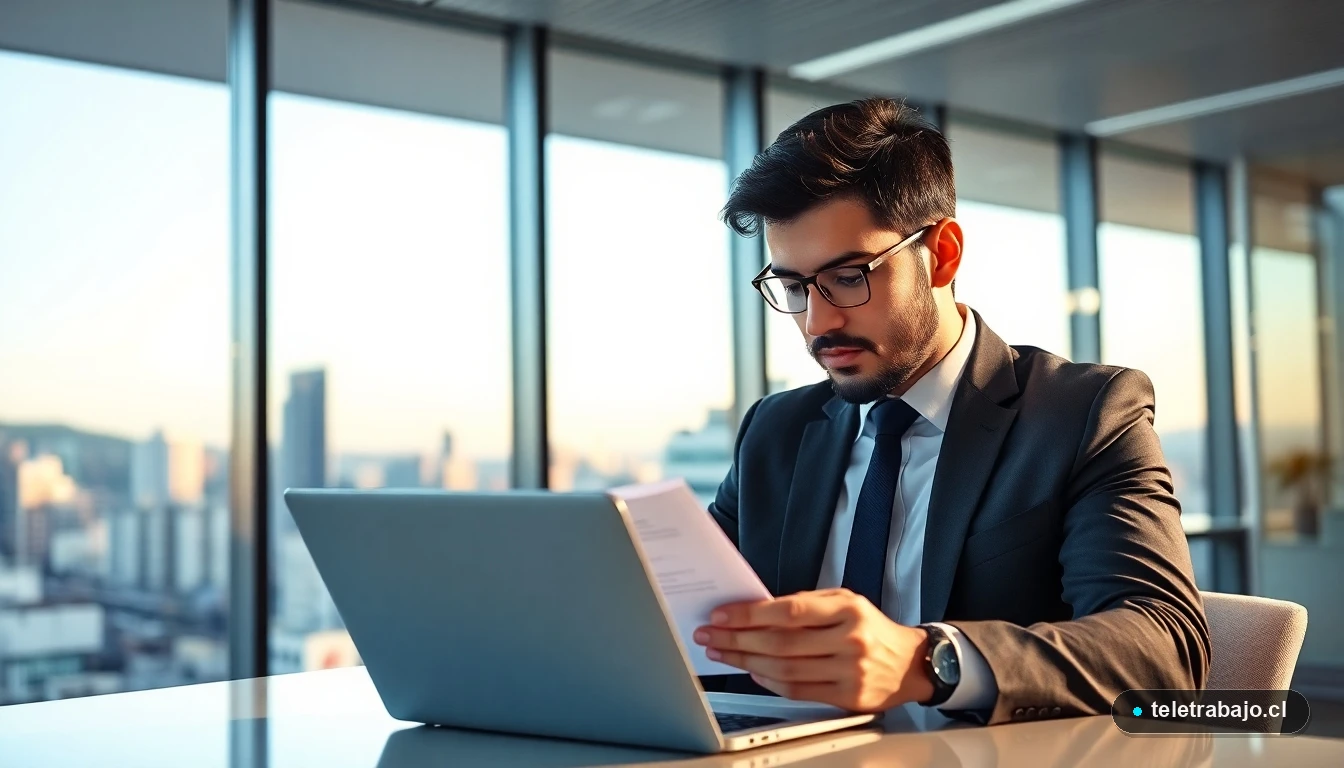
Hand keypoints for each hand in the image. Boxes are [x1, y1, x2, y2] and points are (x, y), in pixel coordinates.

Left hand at [693, 588, 933, 712]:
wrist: (911, 663)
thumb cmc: (870, 628)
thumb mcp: (846, 601)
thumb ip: (806, 604)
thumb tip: (756, 611)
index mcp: (848, 609)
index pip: (789, 611)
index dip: (750, 614)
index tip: (722, 615)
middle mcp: (850, 640)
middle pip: (781, 642)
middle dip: (738, 639)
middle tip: (710, 635)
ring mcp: (850, 671)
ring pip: (785, 669)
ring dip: (746, 661)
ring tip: (723, 653)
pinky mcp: (848, 697)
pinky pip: (799, 691)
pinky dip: (770, 682)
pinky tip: (752, 671)